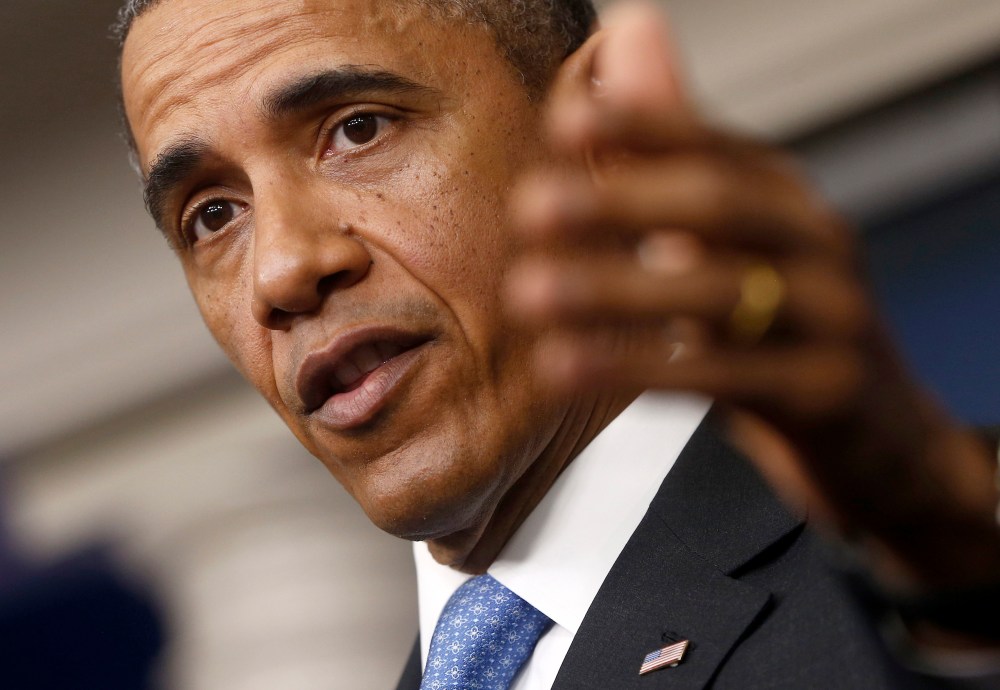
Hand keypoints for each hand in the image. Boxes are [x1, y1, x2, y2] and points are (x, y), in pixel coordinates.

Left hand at [505, 1, 999, 592]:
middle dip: (618, 202)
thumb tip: (627, 32)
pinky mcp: (826, 393)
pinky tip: (567, 369)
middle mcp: (818, 241)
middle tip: (528, 210)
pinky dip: (640, 370)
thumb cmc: (777, 332)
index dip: (638, 127)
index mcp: (786, 198)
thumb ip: (671, 157)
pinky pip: (724, 378)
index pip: (711, 143)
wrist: (878, 441)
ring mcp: (834, 318)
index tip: (562, 125)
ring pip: (720, 294)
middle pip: (718, 205)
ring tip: (528, 295)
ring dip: (613, 290)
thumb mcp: (729, 249)